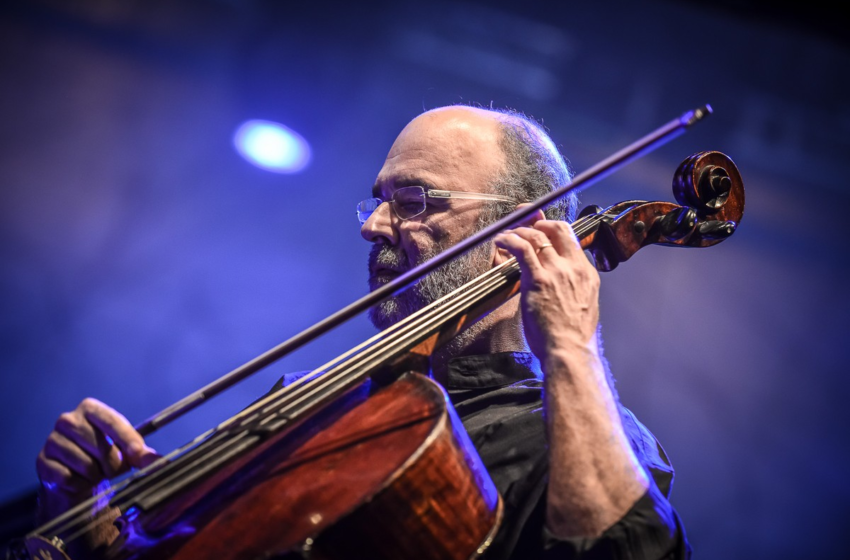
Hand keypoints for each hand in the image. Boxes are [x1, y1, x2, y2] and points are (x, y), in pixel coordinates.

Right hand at [36, 398, 157, 519]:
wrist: (75, 476)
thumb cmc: (104, 457)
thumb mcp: (124, 450)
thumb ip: (140, 454)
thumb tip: (157, 462)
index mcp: (90, 409)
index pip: (111, 421)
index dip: (127, 439)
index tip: (139, 455)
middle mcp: (67, 420)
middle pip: (100, 446)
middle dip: (113, 464)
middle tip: (114, 469)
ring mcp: (52, 441)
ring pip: (86, 465)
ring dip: (96, 476)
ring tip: (95, 473)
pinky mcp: (42, 462)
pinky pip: (69, 479)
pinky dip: (80, 485)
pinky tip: (79, 480)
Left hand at [494, 219, 599, 360]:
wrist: (569, 350)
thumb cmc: (572, 337)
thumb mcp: (584, 305)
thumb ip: (575, 288)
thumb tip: (563, 285)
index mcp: (587, 274)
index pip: (572, 239)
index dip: (554, 229)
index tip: (542, 228)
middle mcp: (573, 267)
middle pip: (557, 229)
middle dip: (538, 222)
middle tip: (525, 225)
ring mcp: (556, 271)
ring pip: (536, 236)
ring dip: (519, 231)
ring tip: (508, 235)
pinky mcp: (538, 279)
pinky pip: (522, 249)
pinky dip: (509, 240)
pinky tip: (502, 240)